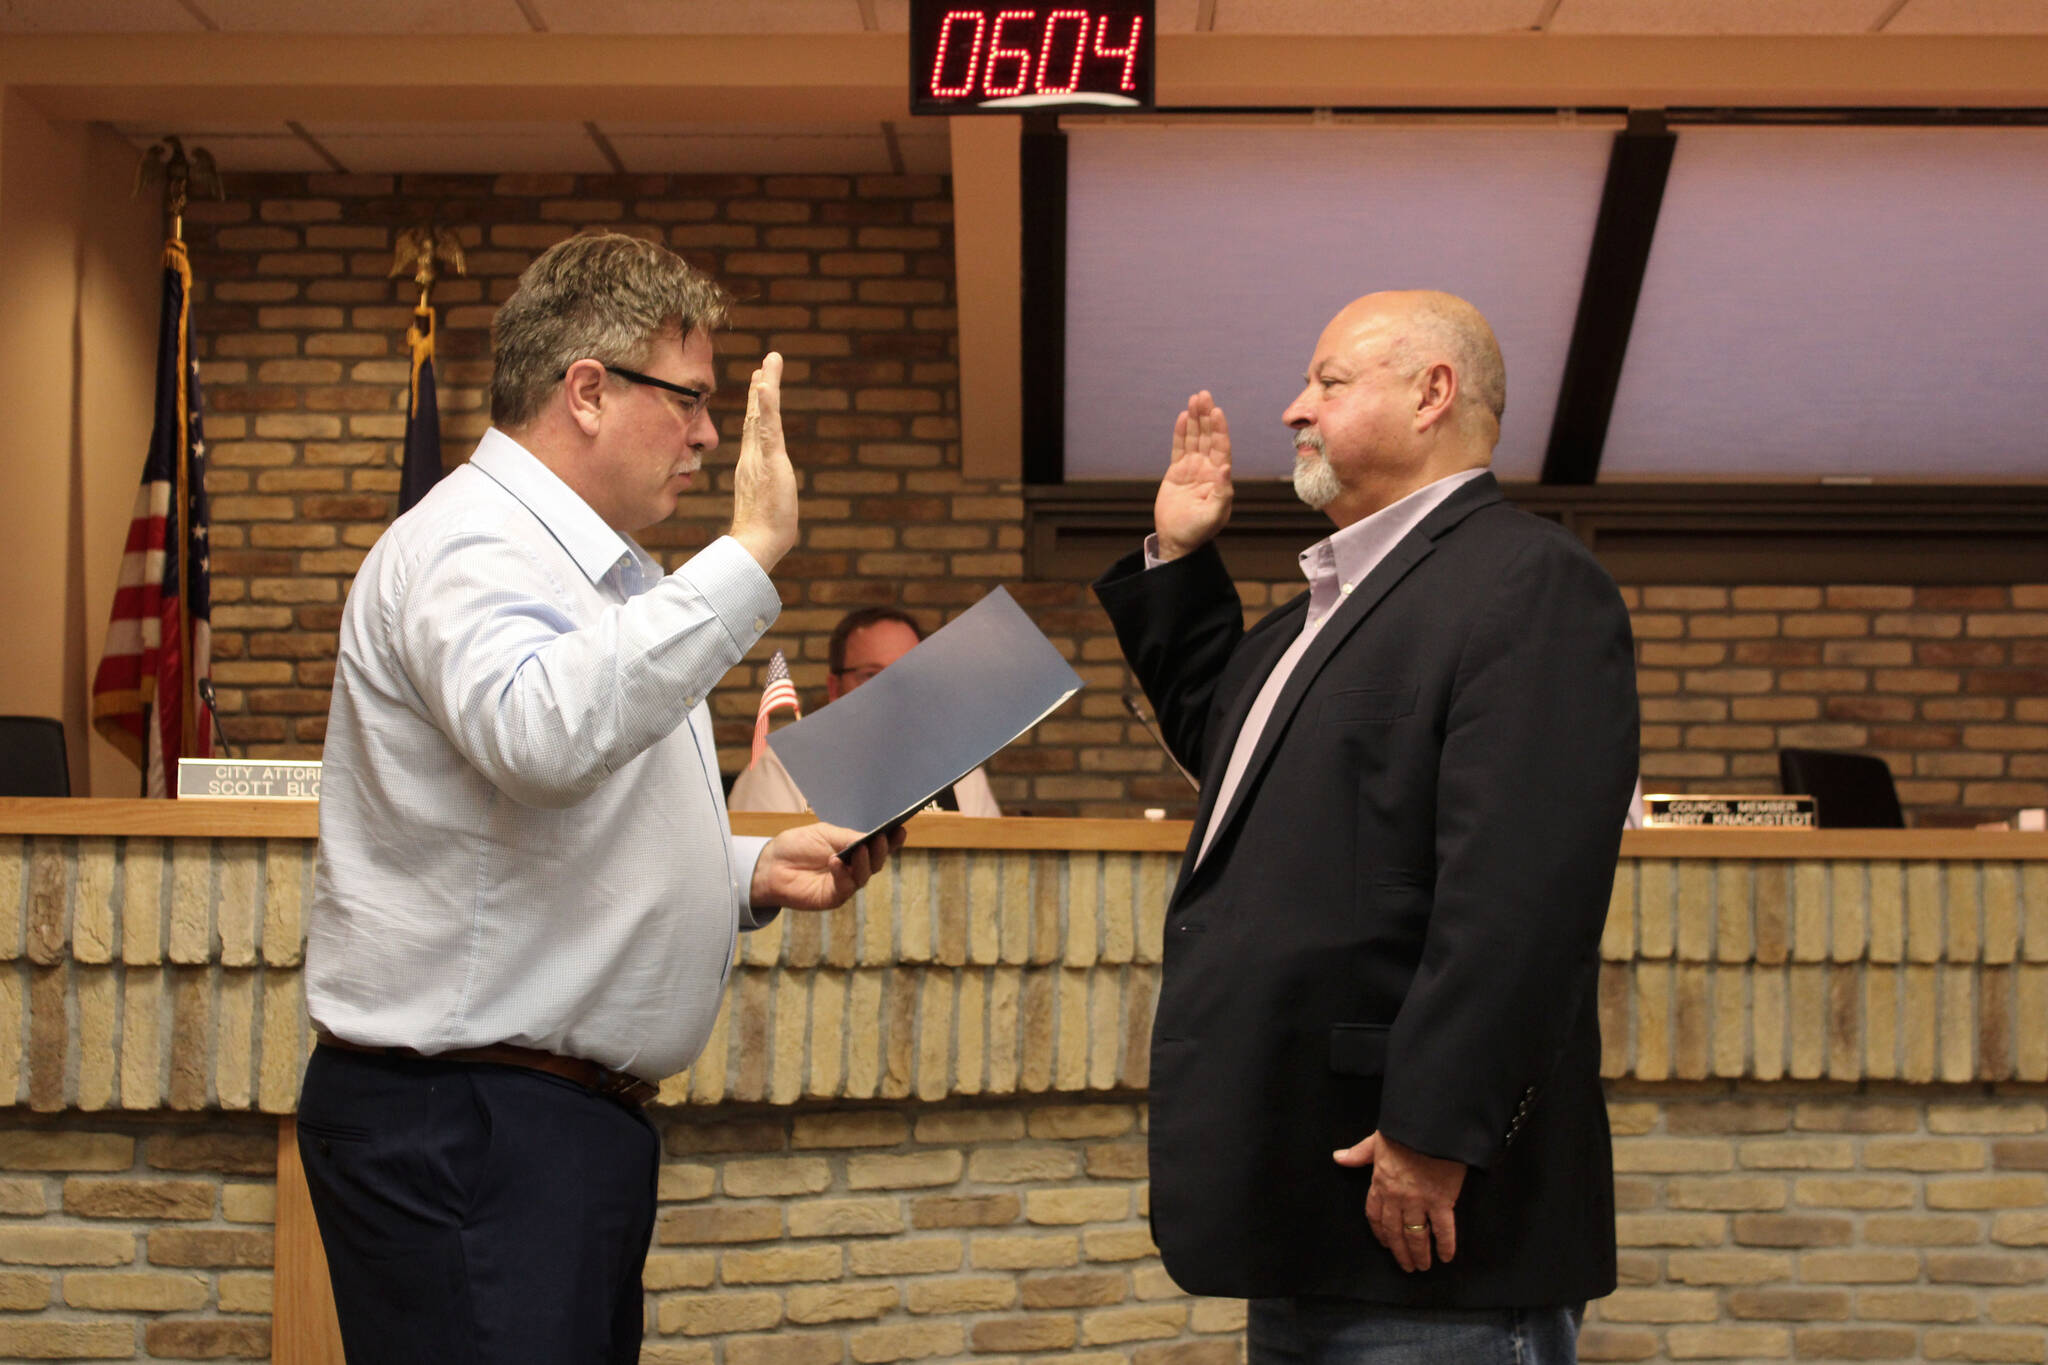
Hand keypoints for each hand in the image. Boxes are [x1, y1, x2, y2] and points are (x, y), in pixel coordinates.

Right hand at [731, 352, 797, 571]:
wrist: (757, 546)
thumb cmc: (763, 535)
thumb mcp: (768, 508)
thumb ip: (768, 500)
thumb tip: (772, 511)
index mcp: (752, 466)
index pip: (756, 430)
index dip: (758, 405)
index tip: (760, 383)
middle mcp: (752, 457)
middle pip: (758, 415)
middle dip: (763, 387)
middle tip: (767, 362)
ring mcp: (759, 457)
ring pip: (763, 415)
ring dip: (767, 386)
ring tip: (771, 361)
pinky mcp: (769, 462)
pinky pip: (768, 429)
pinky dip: (767, 406)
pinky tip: (766, 385)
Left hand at [750, 822, 906, 911]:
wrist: (770, 864)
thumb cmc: (797, 846)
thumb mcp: (825, 834)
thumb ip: (847, 837)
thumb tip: (870, 838)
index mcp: (854, 850)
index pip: (878, 846)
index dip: (891, 840)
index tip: (900, 829)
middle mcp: (853, 869)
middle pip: (876, 863)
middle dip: (881, 851)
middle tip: (881, 839)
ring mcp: (844, 884)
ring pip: (864, 876)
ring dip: (864, 862)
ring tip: (861, 849)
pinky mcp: (832, 898)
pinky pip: (844, 888)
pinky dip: (842, 874)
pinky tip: (835, 862)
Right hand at [1154, 390, 1232, 560]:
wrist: (1177, 540)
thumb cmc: (1198, 531)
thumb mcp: (1213, 515)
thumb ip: (1221, 491)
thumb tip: (1225, 467)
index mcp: (1220, 478)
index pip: (1221, 448)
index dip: (1219, 429)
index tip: (1216, 412)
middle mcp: (1208, 469)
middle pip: (1208, 437)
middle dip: (1206, 416)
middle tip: (1204, 395)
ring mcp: (1193, 469)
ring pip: (1195, 438)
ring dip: (1196, 419)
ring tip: (1195, 399)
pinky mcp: (1177, 472)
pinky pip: (1180, 448)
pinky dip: (1181, 433)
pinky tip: (1183, 417)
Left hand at [1334, 1131, 1465, 1272]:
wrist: (1429, 1127)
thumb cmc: (1404, 1132)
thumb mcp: (1376, 1141)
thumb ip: (1359, 1154)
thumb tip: (1338, 1157)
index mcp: (1380, 1183)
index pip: (1375, 1215)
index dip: (1380, 1233)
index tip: (1385, 1245)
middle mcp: (1396, 1197)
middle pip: (1395, 1231)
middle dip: (1400, 1252)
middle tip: (1407, 1266)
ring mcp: (1418, 1201)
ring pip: (1416, 1235)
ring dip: (1419, 1254)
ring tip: (1423, 1266)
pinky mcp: (1441, 1201)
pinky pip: (1443, 1229)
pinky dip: (1445, 1244)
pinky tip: (1445, 1256)